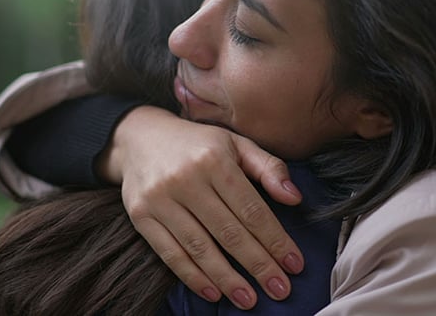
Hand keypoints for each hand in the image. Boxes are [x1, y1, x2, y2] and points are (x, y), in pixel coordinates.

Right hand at [96, 106, 303, 309]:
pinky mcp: (141, 216)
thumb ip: (268, 167)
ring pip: (200, 247)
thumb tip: (295, 197)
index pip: (251, 208)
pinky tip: (213, 292)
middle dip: (258, 265)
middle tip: (280, 289)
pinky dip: (192, 276)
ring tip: (249, 299)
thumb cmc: (198, 144)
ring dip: (228, 278)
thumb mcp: (236, 144)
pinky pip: (170, 253)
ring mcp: (160, 199)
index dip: (275, 239)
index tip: (294, 263)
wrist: (140, 137)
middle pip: (229, 232)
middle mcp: (186, 179)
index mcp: (215, 159)